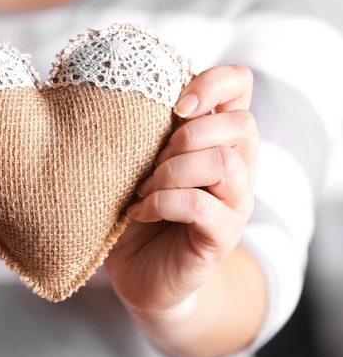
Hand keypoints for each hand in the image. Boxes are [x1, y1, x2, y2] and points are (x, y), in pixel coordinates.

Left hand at [104, 65, 263, 356]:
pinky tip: (139, 212)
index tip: (176, 105)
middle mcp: (238, 167)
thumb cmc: (136, 208)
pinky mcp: (222, 237)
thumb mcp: (138, 162)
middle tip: (151, 160)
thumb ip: (145, 130)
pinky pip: (198, 206)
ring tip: (143, 189)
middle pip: (241, 124)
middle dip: (186, 135)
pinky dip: (161, 203)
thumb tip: (117, 91)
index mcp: (218, 138)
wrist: (139, 273)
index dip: (213, 83)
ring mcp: (235, 204)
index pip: (241, 86)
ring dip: (171, 171)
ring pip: (221, 163)